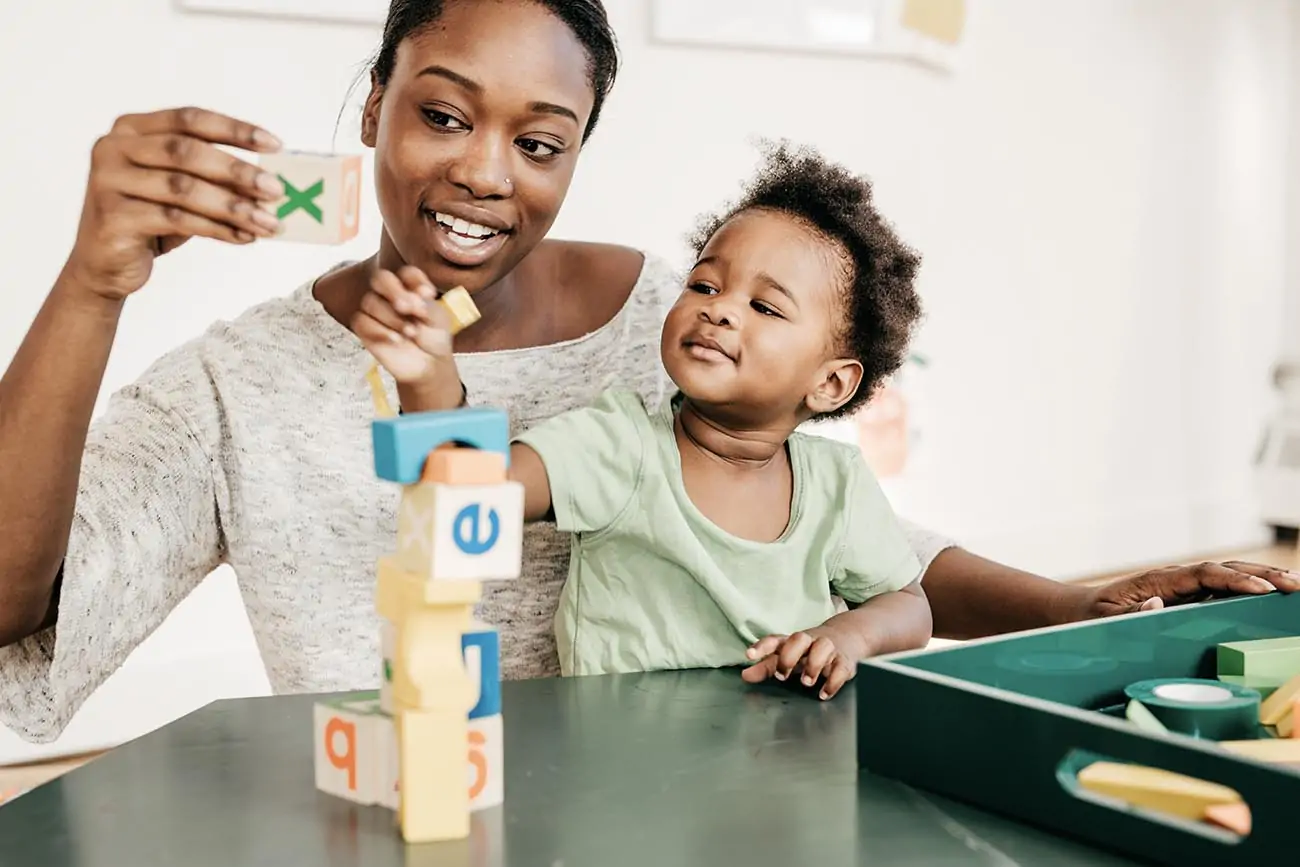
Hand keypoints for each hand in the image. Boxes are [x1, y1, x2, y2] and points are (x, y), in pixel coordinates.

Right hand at [64, 107, 284, 300]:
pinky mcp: (113, 217)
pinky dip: (217, 228)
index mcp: (131, 129)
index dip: (235, 129)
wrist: (106, 264)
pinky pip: (176, 219)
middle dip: (238, 171)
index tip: (276, 145)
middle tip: (276, 190)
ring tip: (269, 222)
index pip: (190, 119)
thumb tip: (268, 180)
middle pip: (186, 152)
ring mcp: (109, 181)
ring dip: (234, 206)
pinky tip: (244, 237)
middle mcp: (114, 148)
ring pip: (184, 189)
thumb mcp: (183, 192)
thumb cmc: (150, 220)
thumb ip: (214, 179)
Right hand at [351, 266, 462, 409]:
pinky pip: (361, 322)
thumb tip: (416, 297)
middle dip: (394, 291)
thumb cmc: (434, 337)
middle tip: (408, 308)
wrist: (428, 364)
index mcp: (410, 286)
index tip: (429, 294)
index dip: (416, 281)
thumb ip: (428, 305)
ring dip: (392, 318)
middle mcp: (389, 293)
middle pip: (381, 278)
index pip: (408, 274)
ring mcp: (375, 309)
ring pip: (371, 302)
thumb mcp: (439, 320)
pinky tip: (396, 340)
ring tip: (411, 332)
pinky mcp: (364, 327)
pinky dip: (379, 331)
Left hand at [740, 625, 864, 699]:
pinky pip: (841, 667)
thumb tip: (745, 676)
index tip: (749, 655)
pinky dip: (833, 682)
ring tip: (806, 682)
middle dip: (789, 656)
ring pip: (823, 647)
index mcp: (792, 640)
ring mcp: (829, 648)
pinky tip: (824, 693)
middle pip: (799, 638)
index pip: (775, 640)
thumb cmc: (810, 650)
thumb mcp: (788, 655)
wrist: (847, 637)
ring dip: (813, 665)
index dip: (761, 647)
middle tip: (782, 675)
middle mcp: (810, 641)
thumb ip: (766, 666)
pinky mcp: (844, 660)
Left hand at [1072, 560, 1299, 619]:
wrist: (1079, 611)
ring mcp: (1182, 586)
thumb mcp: (1104, 620)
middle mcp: (1174, 579)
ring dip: (1262, 579)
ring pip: (1228, 576)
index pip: (1203, 575)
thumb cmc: (1091, 617)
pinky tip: (1272, 593)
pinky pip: (1222, 590)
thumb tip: (1157, 605)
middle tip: (1295, 585)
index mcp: (1157, 581)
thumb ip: (1128, 615)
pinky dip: (1248, 589)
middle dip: (1261, 576)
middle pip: (1224, 570)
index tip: (1262, 590)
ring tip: (1295, 586)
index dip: (1234, 581)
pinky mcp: (1186, 596)